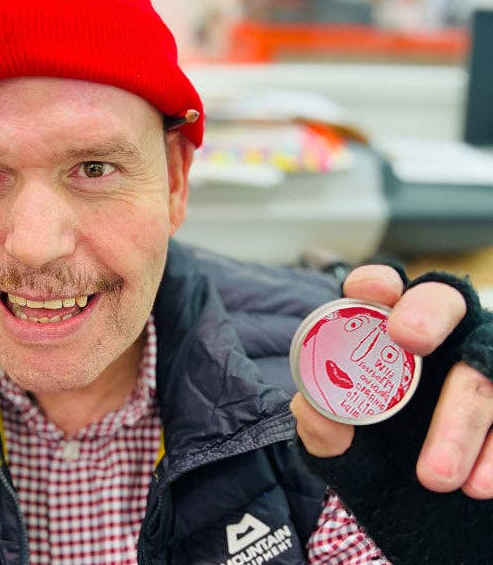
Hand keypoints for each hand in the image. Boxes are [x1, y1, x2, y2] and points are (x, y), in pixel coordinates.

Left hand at [290, 264, 492, 498]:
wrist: (416, 502)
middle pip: (444, 301)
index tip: (365, 291)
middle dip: (427, 312)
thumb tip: (309, 409)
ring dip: (460, 420)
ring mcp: (482, 365)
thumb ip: (321, 428)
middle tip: (407, 335)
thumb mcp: (340, 445)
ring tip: (433, 475)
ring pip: (481, 371)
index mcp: (388, 331)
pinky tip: (476, 484)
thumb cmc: (374, 453)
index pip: (383, 288)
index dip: (376, 282)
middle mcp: (442, 335)